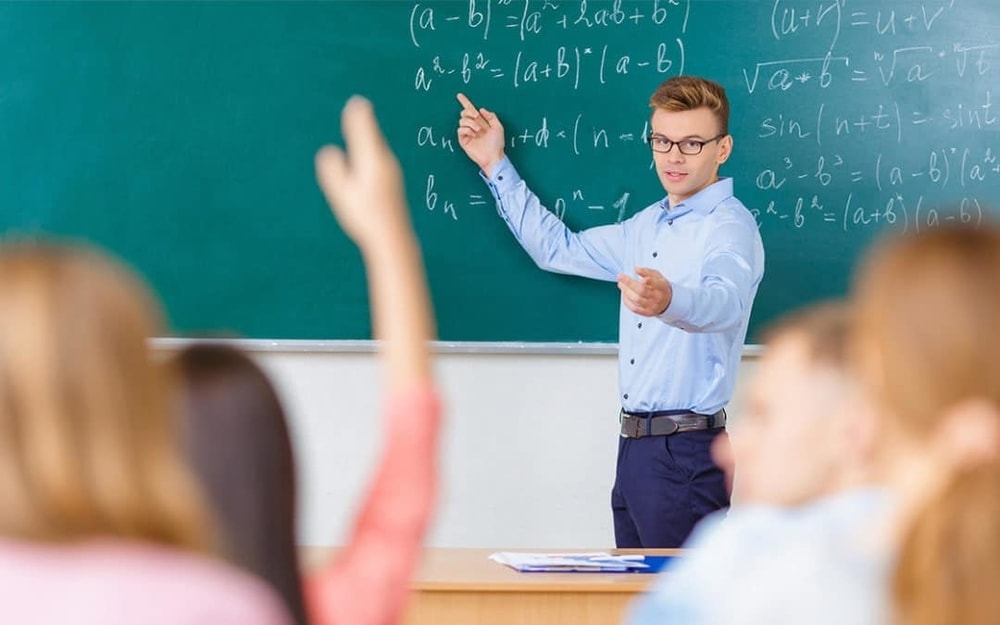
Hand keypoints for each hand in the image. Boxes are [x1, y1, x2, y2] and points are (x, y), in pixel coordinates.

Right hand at [315, 96, 409, 248]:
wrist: (391, 236)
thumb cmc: (363, 215)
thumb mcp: (341, 193)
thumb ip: (333, 169)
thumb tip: (329, 151)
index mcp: (371, 160)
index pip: (364, 130)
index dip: (358, 115)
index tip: (356, 102)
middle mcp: (385, 161)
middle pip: (373, 136)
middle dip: (363, 122)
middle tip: (358, 105)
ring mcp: (392, 170)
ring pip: (378, 147)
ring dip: (369, 136)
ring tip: (362, 122)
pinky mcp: (394, 180)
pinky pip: (380, 157)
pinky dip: (372, 149)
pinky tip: (369, 154)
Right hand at [455, 93, 505, 175]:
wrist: (493, 156)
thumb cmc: (497, 143)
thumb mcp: (498, 126)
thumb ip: (491, 116)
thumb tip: (481, 109)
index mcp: (480, 121)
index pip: (470, 110)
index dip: (465, 102)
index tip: (459, 95)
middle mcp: (472, 126)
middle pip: (464, 112)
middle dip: (470, 112)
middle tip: (477, 117)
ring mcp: (467, 132)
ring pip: (462, 120)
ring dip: (471, 123)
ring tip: (479, 131)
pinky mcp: (463, 139)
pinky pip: (460, 129)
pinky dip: (468, 130)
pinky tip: (473, 135)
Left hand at [617, 268, 672, 315]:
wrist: (667, 302)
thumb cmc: (660, 287)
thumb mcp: (657, 276)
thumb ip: (647, 271)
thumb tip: (637, 269)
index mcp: (662, 287)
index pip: (656, 284)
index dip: (648, 280)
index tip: (638, 273)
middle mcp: (658, 297)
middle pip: (642, 291)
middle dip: (629, 283)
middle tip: (621, 277)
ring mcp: (652, 306)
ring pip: (636, 300)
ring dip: (626, 291)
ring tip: (621, 284)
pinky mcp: (647, 313)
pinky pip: (634, 308)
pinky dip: (627, 301)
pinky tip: (624, 294)